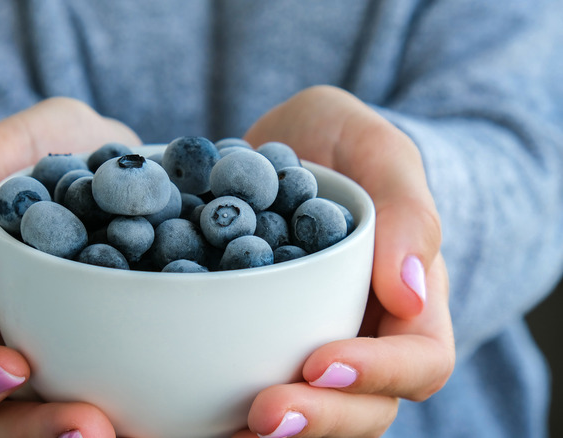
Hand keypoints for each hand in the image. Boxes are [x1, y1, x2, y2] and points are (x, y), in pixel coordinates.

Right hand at [0, 97, 140, 436]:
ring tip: (128, 431)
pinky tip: (184, 419)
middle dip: (34, 432)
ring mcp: (72, 364)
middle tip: (88, 426)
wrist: (142, 167)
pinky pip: (132, 407)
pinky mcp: (127, 367)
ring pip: (64, 428)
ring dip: (83, 435)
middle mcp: (13, 352)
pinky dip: (150, 420)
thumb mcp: (20, 143)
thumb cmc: (64, 152)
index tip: (11, 365)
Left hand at [237, 86, 454, 436]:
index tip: (321, 363)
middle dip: (320, 419)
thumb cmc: (342, 143)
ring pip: (313, 412)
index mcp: (409, 300)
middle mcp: (366, 336)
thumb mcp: (376, 149)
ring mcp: (313, 345)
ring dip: (276, 430)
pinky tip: (195, 416)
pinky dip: (229, 414)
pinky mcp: (263, 344)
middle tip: (263, 414)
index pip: (420, 361)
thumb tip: (408, 295)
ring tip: (228, 431)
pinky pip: (255, 389)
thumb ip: (406, 208)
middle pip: (366, 408)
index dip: (379, 375)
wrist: (281, 150)